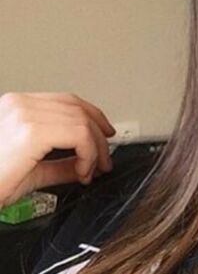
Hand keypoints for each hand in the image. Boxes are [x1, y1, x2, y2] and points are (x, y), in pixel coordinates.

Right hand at [0, 92, 115, 208]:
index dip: (93, 116)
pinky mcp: (31, 132)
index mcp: (16, 107)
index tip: (105, 135)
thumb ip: (60, 164)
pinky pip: (79, 135)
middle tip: (105, 161)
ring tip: (91, 171)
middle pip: (78, 108)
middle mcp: (19, 104)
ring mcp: (24, 114)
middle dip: (99, 136)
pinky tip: (81, 172)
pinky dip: (89, 154)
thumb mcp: (31, 171)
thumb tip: (85, 165)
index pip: (67, 101)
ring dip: (95, 150)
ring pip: (82, 122)